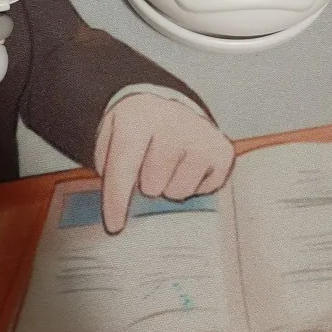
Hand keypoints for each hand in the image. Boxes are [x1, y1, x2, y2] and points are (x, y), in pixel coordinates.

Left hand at [94, 94, 233, 233]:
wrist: (167, 105)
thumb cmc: (137, 131)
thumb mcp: (111, 138)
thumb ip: (108, 169)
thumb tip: (114, 212)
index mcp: (137, 117)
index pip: (124, 165)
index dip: (117, 201)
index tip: (115, 226)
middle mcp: (172, 122)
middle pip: (152, 185)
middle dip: (146, 185)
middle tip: (147, 170)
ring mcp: (201, 135)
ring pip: (178, 192)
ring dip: (170, 186)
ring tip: (169, 167)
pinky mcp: (222, 150)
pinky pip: (204, 191)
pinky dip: (194, 185)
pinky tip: (188, 166)